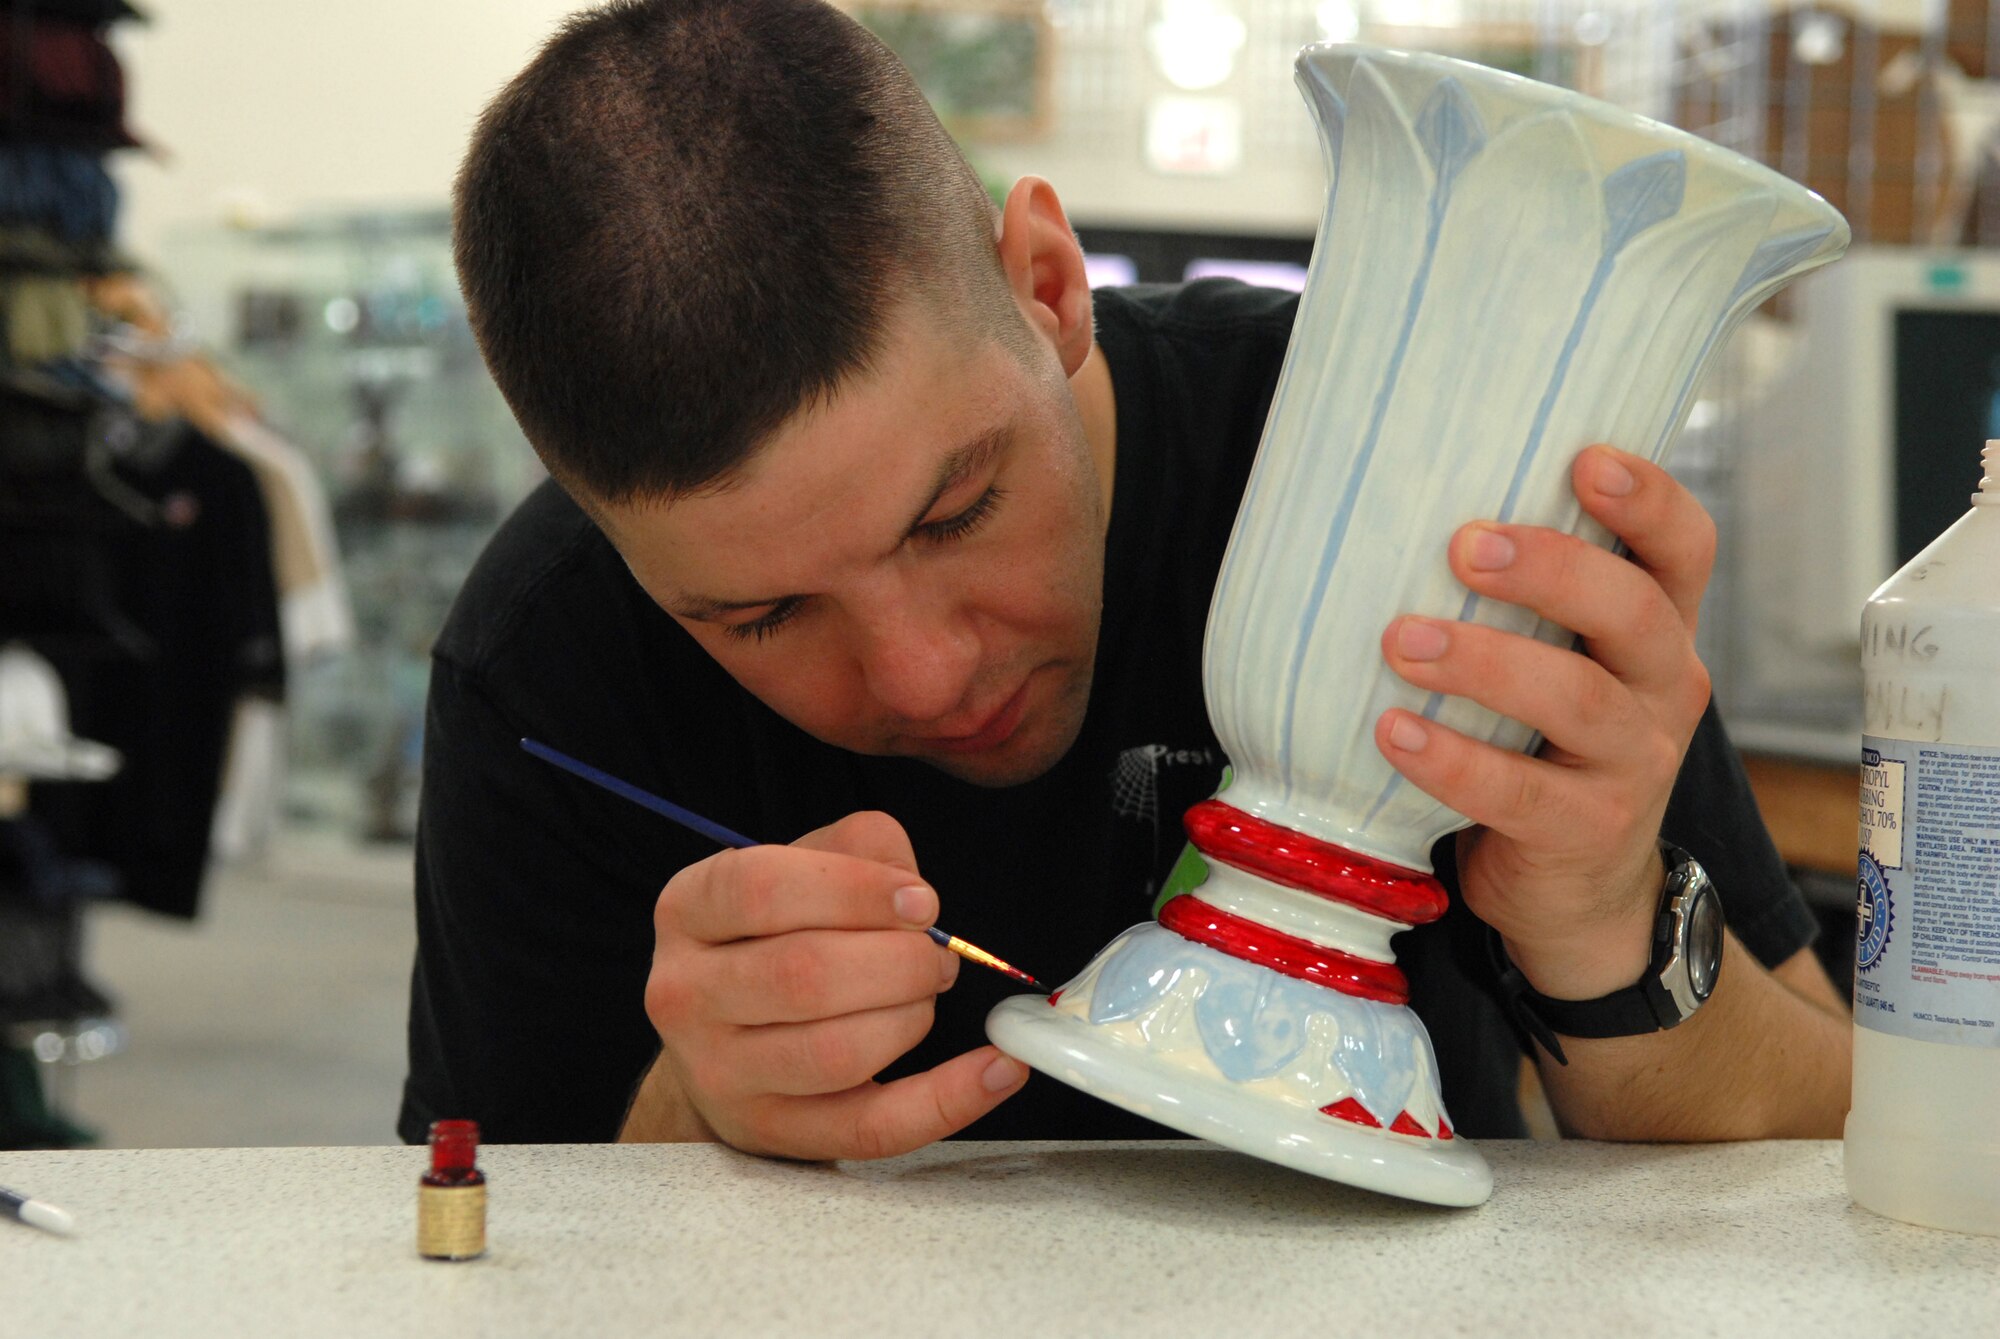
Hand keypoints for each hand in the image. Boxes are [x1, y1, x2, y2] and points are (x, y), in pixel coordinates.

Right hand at [640, 810, 1028, 1157]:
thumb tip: (911, 890)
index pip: (759, 888)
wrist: (721, 1038)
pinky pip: (872, 1127)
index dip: (854, 889)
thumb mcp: (800, 867)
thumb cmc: (772, 937)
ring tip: (927, 996)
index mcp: (690, 910)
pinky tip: (998, 1069)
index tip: (921, 902)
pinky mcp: (771, 1131)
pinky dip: (949, 1100)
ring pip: (837, 1054)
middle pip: (805, 975)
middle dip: (900, 961)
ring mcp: (720, 1073)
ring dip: (912, 1018)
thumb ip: (859, 849)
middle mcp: (687, 993)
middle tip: (936, 956)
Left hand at [1374, 445, 1715, 999]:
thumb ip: (1522, 608)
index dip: (1648, 501)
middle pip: (1632, 611)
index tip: (1586, 457)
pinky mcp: (1585, 831)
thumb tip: (1404, 513)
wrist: (1576, 895)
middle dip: (1552, 569)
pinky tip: (1394, 731)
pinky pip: (1517, 792)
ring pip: (1576, 698)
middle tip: (1465, 546)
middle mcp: (1662, 689)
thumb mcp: (1559, 668)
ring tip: (1402, 642)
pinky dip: (1451, 758)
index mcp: (1656, 632)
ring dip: (1484, 662)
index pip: (1683, 550)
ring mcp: (1634, 764)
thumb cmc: (1544, 750)